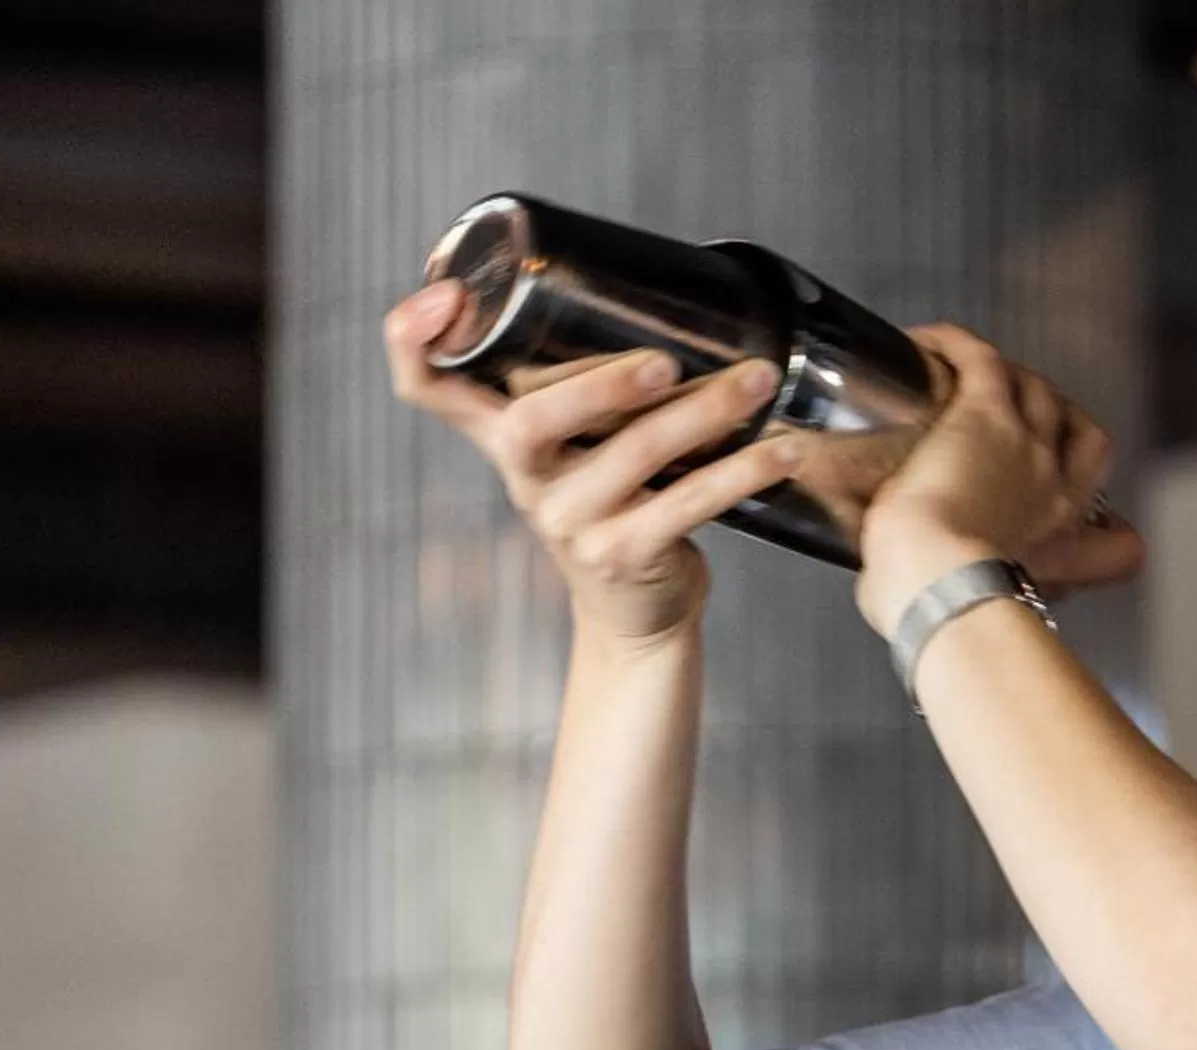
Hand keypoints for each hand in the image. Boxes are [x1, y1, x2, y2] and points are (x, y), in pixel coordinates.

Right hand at [383, 278, 797, 645]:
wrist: (636, 615)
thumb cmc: (614, 509)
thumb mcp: (578, 448)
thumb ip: (584, 383)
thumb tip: (655, 289)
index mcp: (502, 438)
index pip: (425, 385)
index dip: (413, 339)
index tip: (444, 296)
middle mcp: (526, 478)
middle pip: (529, 421)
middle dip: (599, 383)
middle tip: (666, 360)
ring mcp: (571, 521)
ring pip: (634, 455)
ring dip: (706, 411)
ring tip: (759, 380)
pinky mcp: (624, 555)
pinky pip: (690, 503)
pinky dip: (744, 471)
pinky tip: (783, 450)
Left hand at [854, 322, 1145, 635]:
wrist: (936, 581)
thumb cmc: (939, 606)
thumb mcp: (962, 613)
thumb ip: (937, 598)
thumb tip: (883, 592)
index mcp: (1057, 552)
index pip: (1122, 542)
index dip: (1109, 528)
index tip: (1088, 531)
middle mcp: (1055, 496)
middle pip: (1092, 441)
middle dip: (1066, 431)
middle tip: (1024, 428)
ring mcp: (1029, 448)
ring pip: (1041, 392)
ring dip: (1013, 383)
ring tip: (971, 382)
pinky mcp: (986, 413)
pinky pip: (983, 360)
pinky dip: (957, 347)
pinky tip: (928, 345)